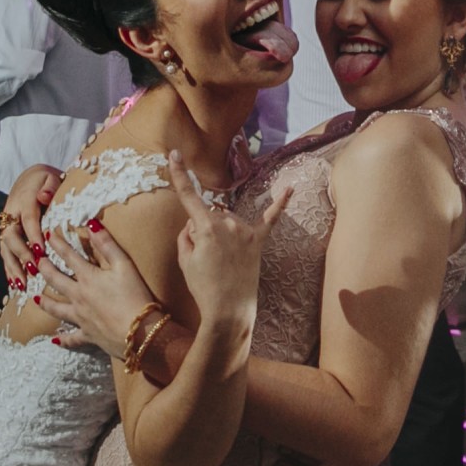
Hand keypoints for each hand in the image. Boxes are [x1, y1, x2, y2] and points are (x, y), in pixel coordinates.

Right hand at [0, 164, 63, 285]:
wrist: (30, 179)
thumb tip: (44, 195)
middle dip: (21, 254)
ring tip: (22, 285)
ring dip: (13, 267)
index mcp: (24, 200)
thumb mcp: (50, 177)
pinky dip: (10, 269)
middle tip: (33, 269)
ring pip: (6, 248)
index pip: (28, 219)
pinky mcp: (7, 235)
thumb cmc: (45, 181)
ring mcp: (7, 226)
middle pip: (12, 236)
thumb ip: (50, 186)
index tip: (40, 251)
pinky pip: (6, 253)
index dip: (32, 236)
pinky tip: (16, 284)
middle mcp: (11, 214)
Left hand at [37, 221, 157, 357]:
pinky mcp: (88, 335)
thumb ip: (107, 244)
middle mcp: (79, 297)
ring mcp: (81, 318)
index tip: (47, 235)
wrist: (139, 332)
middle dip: (44, 268)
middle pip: (56, 280)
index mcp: (88, 278)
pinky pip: (72, 339)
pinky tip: (55, 340)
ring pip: (57, 309)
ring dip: (45, 302)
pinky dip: (64, 340)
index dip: (57, 244)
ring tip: (35, 298)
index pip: (68, 257)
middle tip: (34, 261)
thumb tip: (91, 223)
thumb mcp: (124, 265)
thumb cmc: (135, 296)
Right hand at [168, 152, 288, 333]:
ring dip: (221, 234)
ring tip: (220, 263)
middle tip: (203, 260)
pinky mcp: (258, 242)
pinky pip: (270, 219)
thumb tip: (195, 223)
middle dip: (201, 231)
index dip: (179, 174)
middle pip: (208, 215)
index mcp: (205, 226)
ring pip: (226, 221)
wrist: (229, 311)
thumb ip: (187, 234)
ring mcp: (245, 231)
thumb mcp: (185, 260)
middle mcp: (227, 223)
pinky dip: (280, 204)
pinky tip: (290, 190)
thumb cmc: (203, 287)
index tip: (175, 154)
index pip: (188, 195)